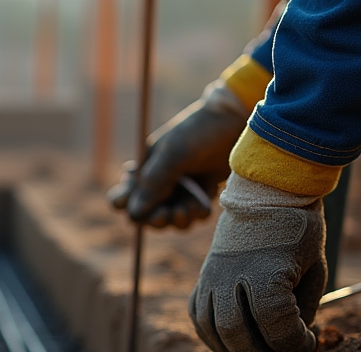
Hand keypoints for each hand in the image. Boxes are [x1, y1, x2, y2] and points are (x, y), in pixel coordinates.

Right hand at [108, 81, 248, 228]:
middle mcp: (160, 184)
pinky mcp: (200, 196)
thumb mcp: (173, 154)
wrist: (238, 122)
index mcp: (145, 170)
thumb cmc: (200, 132)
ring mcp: (181, 191)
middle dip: (155, 218)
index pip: (122, 197)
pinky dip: (196, 215)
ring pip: (170, 220)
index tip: (137, 205)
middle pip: (146, 216)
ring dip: (177, 220)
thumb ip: (152, 184)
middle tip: (165, 215)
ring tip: (188, 210)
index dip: (125, 206)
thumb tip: (133, 214)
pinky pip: (192, 217)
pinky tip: (204, 203)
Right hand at [189, 173, 325, 351]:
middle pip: (236, 333)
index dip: (294, 344)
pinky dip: (211, 337)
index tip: (307, 345)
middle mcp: (233, 276)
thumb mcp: (314, 269)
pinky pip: (198, 318)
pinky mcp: (202, 280)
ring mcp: (212, 278)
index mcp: (267, 272)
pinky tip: (229, 344)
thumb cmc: (297, 233)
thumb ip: (303, 309)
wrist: (266, 196)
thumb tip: (291, 342)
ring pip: (211, 329)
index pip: (276, 325)